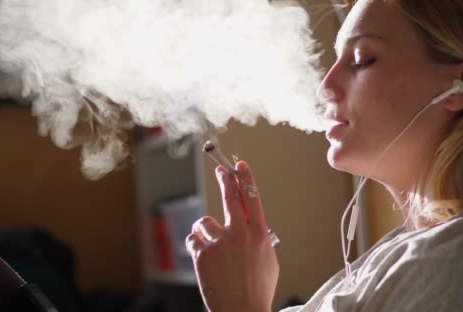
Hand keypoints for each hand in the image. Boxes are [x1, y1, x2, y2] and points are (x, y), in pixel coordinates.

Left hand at [186, 161, 278, 311]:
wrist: (242, 311)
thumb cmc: (257, 291)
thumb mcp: (269, 261)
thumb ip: (259, 240)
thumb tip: (252, 227)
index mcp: (259, 235)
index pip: (252, 198)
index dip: (245, 178)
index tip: (240, 166)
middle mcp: (240, 234)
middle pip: (230, 197)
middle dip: (225, 180)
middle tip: (221, 171)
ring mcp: (220, 243)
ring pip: (205, 222)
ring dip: (206, 232)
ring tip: (214, 250)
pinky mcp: (203, 254)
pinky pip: (193, 240)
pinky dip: (197, 248)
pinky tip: (205, 261)